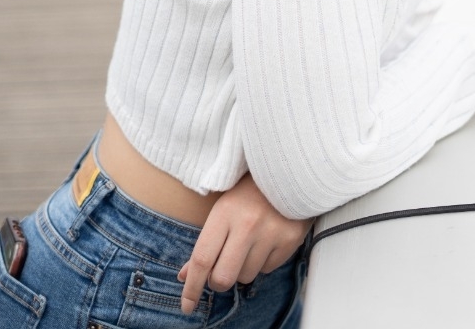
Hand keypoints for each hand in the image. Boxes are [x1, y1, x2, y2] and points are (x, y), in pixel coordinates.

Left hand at [178, 173, 312, 313]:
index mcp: (225, 212)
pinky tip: (266, 239)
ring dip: (243, 268)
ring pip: (246, 276)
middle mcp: (248, 224)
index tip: (186, 305)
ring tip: (249, 242)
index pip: (202, 259)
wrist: (288, 170)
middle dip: (218, 281)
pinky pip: (268, 270)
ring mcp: (271, 233)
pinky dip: (263, 261)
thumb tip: (184, 276)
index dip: (191, 287)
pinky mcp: (290, 240)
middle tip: (221, 269)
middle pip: (223, 278)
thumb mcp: (222, 209)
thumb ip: (205, 243)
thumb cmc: (248, 191)